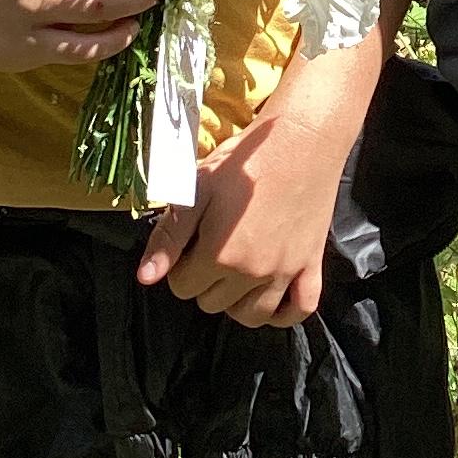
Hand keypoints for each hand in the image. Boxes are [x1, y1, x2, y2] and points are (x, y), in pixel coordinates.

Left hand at [137, 37, 378, 326]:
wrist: (299, 141)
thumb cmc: (243, 163)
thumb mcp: (196, 191)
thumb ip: (169, 238)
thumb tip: (146, 278)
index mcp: (219, 256)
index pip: (182, 287)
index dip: (179, 266)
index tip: (190, 243)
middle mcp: (252, 273)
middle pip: (212, 304)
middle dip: (205, 282)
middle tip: (212, 248)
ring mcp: (285, 273)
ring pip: (252, 316)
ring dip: (237, 302)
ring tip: (235, 275)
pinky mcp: (312, 265)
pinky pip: (300, 309)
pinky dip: (285, 312)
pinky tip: (272, 298)